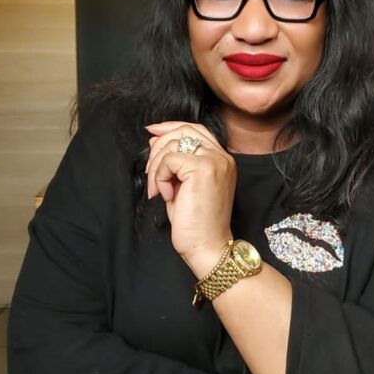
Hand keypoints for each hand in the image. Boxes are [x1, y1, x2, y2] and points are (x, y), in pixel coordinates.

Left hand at [145, 121, 235, 273]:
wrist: (207, 246)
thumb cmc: (196, 222)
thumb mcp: (184, 185)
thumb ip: (175, 162)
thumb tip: (155, 140)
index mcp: (221, 159)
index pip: (195, 129)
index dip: (171, 127)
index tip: (152, 132)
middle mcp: (221, 156)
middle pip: (182, 131)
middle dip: (158, 147)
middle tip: (151, 173)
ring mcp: (214, 161)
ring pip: (172, 145)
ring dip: (156, 167)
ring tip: (158, 190)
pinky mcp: (203, 169)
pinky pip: (168, 160)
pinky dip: (159, 177)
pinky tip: (165, 195)